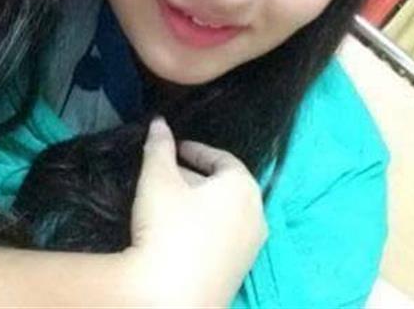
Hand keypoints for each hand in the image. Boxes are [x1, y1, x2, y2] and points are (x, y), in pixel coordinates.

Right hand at [124, 117, 267, 307]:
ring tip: (168, 199)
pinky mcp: (239, 271)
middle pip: (224, 185)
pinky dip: (205, 225)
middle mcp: (257, 214)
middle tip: (165, 171)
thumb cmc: (168, 225)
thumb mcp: (157, 178)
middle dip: (193, 175)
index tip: (174, 148)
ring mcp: (251, 247)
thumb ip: (159, 146)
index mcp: (243, 187)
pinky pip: (224, 235)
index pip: (221, 158)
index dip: (195, 149)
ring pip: (224, 212)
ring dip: (199, 201)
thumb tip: (159, 121)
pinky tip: (179, 230)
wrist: (170, 297)